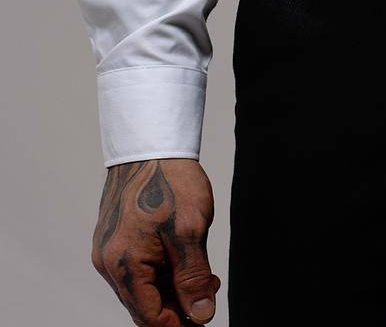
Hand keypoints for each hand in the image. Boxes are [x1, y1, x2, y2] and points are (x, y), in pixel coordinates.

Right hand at [92, 159, 219, 325]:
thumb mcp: (190, 230)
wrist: (152, 142)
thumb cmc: (170, 180)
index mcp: (122, 264)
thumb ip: (193, 277)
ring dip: (172, 287)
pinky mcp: (115, 237)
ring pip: (142, 286)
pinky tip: (185, 259)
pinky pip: (137, 267)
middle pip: (144, 304)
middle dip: (178, 305)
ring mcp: (109, 249)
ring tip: (204, 274)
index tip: (203, 317)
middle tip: (210, 290)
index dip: (178, 322)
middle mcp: (108, 262)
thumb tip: (201, 314)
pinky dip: (162, 270)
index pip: (149, 316)